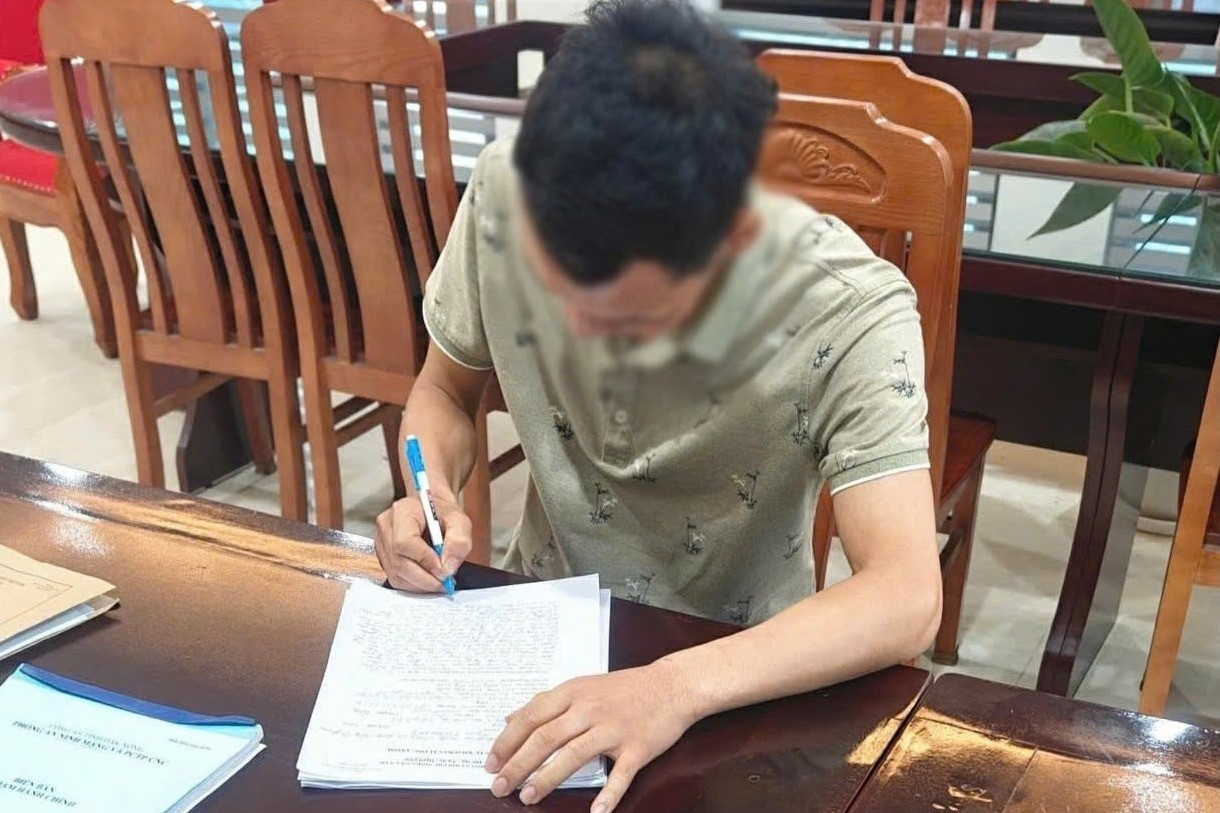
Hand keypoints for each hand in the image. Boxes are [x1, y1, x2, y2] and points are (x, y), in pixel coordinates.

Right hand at [373, 493, 471, 591]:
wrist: (431, 509)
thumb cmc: (443, 512)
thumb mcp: (459, 520)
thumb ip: (459, 541)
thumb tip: (448, 568)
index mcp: (403, 511)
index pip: (405, 542)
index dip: (425, 560)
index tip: (444, 569)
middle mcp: (386, 526)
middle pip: (398, 563)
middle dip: (425, 579)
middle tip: (445, 582)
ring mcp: (381, 542)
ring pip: (396, 575)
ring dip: (420, 584)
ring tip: (438, 581)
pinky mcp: (382, 556)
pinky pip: (395, 578)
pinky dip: (413, 584)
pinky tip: (427, 579)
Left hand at [485, 661, 697, 811]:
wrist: (672, 685)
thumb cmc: (625, 688)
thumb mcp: (581, 686)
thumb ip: (547, 703)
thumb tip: (510, 719)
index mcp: (573, 693)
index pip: (531, 717)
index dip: (507, 742)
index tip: (490, 763)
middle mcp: (590, 709)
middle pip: (546, 738)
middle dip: (518, 765)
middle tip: (499, 787)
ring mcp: (614, 729)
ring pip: (574, 755)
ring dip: (548, 778)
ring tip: (527, 798)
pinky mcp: (638, 747)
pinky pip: (620, 775)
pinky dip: (608, 795)